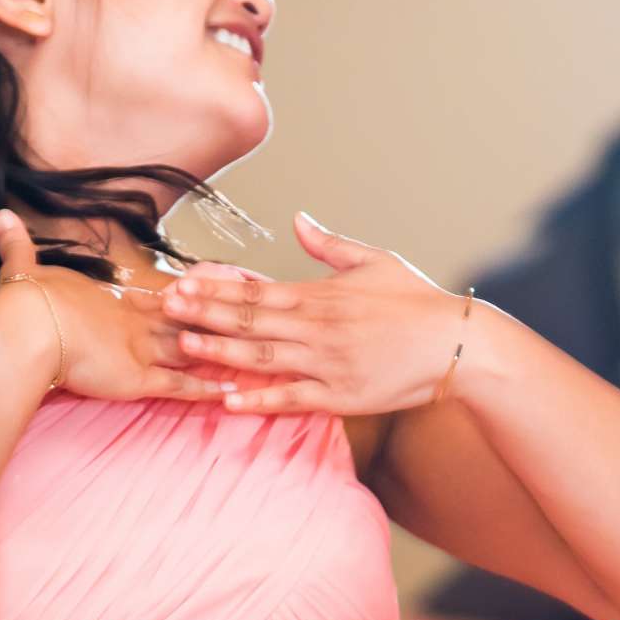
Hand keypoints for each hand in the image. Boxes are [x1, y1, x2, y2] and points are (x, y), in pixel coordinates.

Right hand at [0, 210, 229, 403]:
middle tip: (248, 315)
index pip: (158, 299)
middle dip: (216, 320)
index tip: (207, 290)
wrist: (28, 327)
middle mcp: (135, 322)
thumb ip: (16, 245)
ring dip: (219, 351)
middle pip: (186, 321)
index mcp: (114, 301)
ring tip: (252, 351)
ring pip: (191, 349)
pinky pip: (179, 386)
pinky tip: (230, 393)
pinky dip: (205, 390)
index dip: (184, 297)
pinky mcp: (138, 379)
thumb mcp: (21, 269)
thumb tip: (0, 214)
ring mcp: (141, 349)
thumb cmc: (25, 302)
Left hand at [158, 213, 476, 415]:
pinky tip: (227, 400)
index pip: (255, 290)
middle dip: (202, 315)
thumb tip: (299, 219)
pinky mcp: (341, 395)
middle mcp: (317, 327)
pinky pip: (292, 398)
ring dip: (219, 352)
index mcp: (321, 295)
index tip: (180, 284)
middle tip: (163, 310)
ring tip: (182, 345)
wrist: (457, 344)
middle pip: (248, 320)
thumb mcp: (374, 260)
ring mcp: (327, 363)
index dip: (214, 289)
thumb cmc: (417, 301)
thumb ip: (330, 245)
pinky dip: (259, 399)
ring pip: (262, 357)